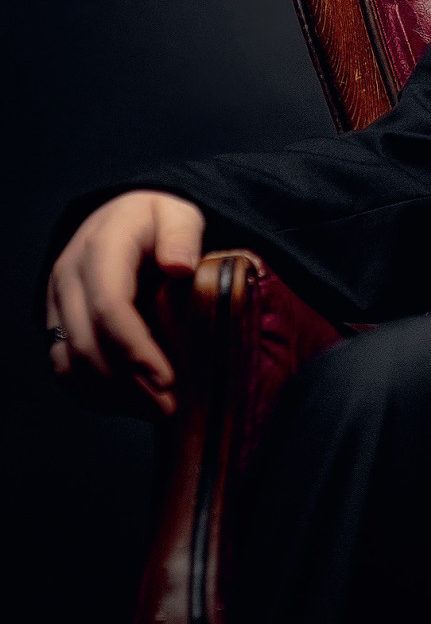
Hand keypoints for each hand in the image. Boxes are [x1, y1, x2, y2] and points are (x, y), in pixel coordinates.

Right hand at [46, 191, 204, 415]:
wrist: (118, 219)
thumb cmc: (154, 222)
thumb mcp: (177, 213)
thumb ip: (182, 234)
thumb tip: (180, 265)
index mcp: (102, 247)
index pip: (110, 307)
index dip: (135, 349)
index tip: (167, 380)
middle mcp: (69, 277)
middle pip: (86, 344)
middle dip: (127, 384)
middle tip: (168, 407)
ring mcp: (57, 303)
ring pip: (69, 363)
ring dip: (109, 396)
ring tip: (154, 410)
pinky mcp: (56, 324)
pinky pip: (63, 368)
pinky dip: (92, 393)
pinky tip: (128, 403)